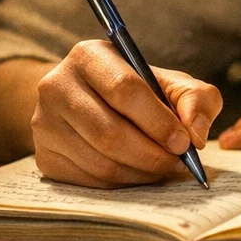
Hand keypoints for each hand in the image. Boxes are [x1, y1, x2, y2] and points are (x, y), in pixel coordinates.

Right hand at [32, 39, 222, 186]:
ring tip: (162, 168)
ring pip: (100, 162)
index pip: (124, 90)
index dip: (158, 121)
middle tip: (177, 163)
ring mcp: (44, 124)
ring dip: (140, 172)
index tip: (184, 142)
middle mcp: (56, 86)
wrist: (91, 102)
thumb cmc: (139, 91)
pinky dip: (121, 184)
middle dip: (152, 154)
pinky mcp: (44, 157)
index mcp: (89, 56)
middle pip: (109, 132)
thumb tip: (196, 133)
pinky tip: (138, 173)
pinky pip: (89, 181)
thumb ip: (196, 99)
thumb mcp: (172, 83)